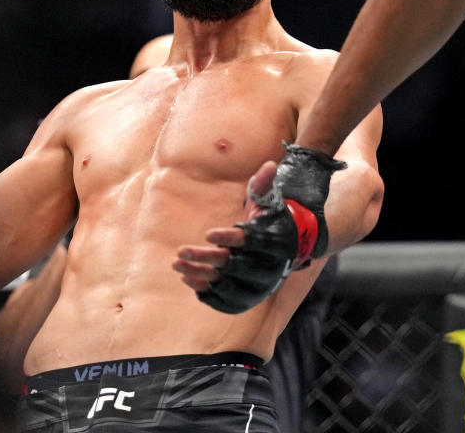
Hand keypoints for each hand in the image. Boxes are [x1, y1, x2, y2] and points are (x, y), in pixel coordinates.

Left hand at [173, 143, 344, 313]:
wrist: (287, 251)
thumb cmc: (271, 221)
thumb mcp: (269, 201)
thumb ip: (264, 185)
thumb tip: (269, 165)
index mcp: (274, 242)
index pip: (251, 242)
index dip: (229, 239)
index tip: (207, 234)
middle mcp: (268, 268)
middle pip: (234, 265)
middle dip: (205, 258)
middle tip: (180, 250)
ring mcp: (258, 286)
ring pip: (226, 284)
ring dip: (200, 274)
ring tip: (177, 264)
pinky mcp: (248, 298)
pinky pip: (226, 299)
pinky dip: (206, 291)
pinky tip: (188, 278)